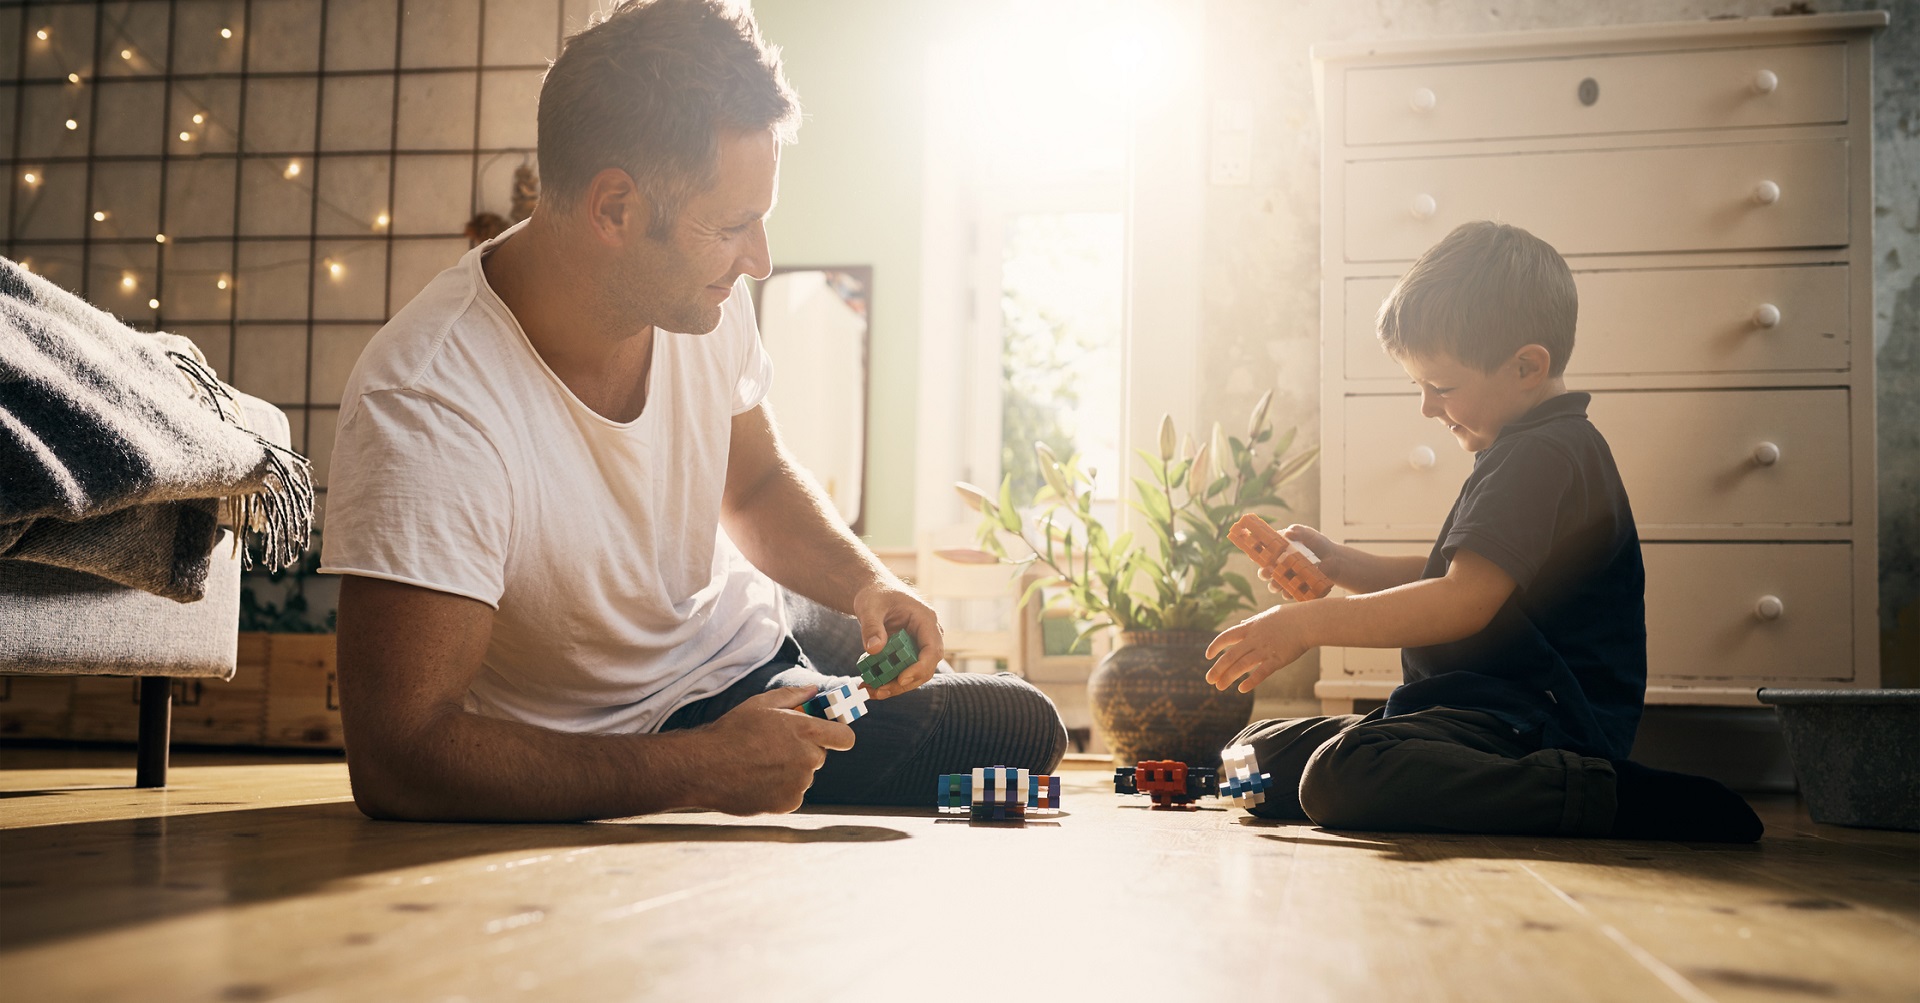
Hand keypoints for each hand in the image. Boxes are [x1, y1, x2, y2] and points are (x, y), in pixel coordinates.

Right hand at [682, 687, 854, 814]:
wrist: (705, 768)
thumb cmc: (732, 731)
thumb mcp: (761, 704)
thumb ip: (793, 695)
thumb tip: (814, 690)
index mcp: (806, 731)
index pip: (845, 737)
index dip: (837, 736)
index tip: (828, 735)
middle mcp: (808, 759)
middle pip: (820, 756)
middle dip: (804, 751)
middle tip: (774, 748)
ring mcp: (799, 784)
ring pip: (804, 776)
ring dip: (790, 771)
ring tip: (760, 765)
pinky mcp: (788, 804)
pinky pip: (792, 794)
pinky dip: (779, 790)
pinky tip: (757, 780)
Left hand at [850, 584, 943, 698]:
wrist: (873, 594)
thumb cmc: (876, 594)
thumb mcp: (870, 607)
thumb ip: (872, 626)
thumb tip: (874, 650)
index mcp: (926, 621)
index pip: (933, 650)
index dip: (920, 667)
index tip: (901, 679)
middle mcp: (927, 637)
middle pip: (924, 668)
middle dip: (903, 683)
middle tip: (879, 691)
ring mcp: (917, 647)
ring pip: (912, 675)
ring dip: (892, 687)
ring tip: (869, 691)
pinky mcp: (906, 655)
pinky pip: (900, 673)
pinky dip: (885, 681)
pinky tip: (867, 685)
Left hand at [1204, 604, 1312, 692]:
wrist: (1307, 621)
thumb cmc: (1289, 617)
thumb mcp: (1267, 615)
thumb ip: (1253, 622)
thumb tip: (1242, 623)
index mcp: (1250, 627)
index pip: (1226, 636)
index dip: (1215, 646)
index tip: (1208, 656)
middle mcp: (1254, 639)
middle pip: (1230, 655)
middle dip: (1217, 668)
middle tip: (1209, 680)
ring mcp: (1265, 649)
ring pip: (1241, 666)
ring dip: (1228, 677)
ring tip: (1219, 687)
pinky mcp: (1277, 659)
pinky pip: (1260, 673)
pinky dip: (1250, 681)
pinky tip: (1241, 689)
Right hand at [1255, 524, 1347, 593]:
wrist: (1334, 559)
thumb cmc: (1319, 544)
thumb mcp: (1309, 535)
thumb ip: (1299, 531)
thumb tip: (1289, 532)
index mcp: (1279, 552)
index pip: (1263, 553)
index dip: (1257, 554)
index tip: (1254, 555)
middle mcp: (1280, 566)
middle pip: (1265, 572)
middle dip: (1263, 573)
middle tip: (1267, 571)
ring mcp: (1288, 578)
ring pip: (1275, 585)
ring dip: (1274, 585)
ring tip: (1278, 584)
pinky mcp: (1297, 588)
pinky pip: (1290, 594)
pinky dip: (1289, 593)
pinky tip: (1292, 591)